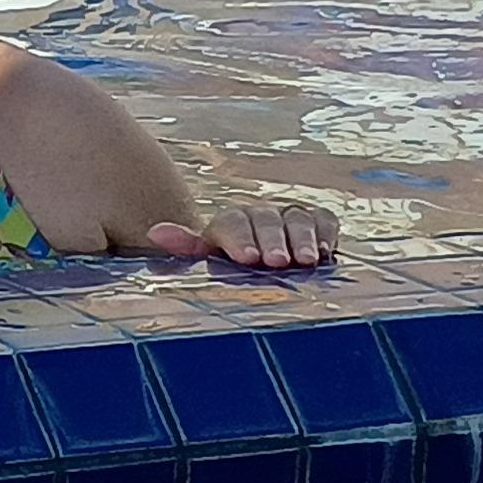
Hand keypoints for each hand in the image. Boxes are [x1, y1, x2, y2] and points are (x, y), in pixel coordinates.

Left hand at [148, 201, 339, 269]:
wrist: (253, 265)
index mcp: (229, 224)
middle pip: (266, 219)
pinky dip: (327, 233)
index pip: (232, 222)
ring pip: (297, 218)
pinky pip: (325, 220)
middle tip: (277, 261)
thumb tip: (155, 233)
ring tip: (305, 260)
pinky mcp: (317, 223)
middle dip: (272, 240)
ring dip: (303, 238)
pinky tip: (326, 253)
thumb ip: (185, 247)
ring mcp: (289, 217)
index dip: (240, 237)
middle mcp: (260, 215)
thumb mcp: (204, 259)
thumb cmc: (226, 266)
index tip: (247, 258)